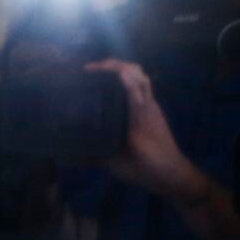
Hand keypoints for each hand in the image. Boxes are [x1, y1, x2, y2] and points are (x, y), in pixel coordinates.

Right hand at [85, 60, 207, 203]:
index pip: (129, 81)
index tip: (88, 71)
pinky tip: (113, 92)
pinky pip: (143, 90)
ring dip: (123, 71)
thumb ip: (93, 156)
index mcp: (139, 114)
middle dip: (115, 65)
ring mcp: (152, 108)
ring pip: (142, 79)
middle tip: (91, 70)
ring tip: (100, 76)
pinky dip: (128, 82)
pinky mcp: (153, 113)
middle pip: (137, 73)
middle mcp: (147, 106)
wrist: (173, 175)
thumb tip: (65, 156)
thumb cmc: (146, 169)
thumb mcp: (116, 164)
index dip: (111, 70)